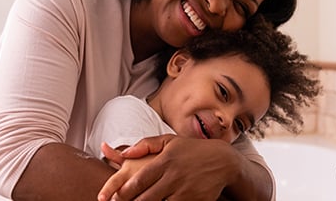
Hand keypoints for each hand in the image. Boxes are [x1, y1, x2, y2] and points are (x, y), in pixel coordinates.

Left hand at [105, 135, 240, 200]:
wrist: (223, 161)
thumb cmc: (192, 150)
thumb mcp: (170, 140)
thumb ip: (145, 144)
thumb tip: (124, 152)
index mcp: (165, 160)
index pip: (138, 181)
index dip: (123, 192)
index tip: (112, 197)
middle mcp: (174, 176)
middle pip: (145, 198)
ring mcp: (185, 191)